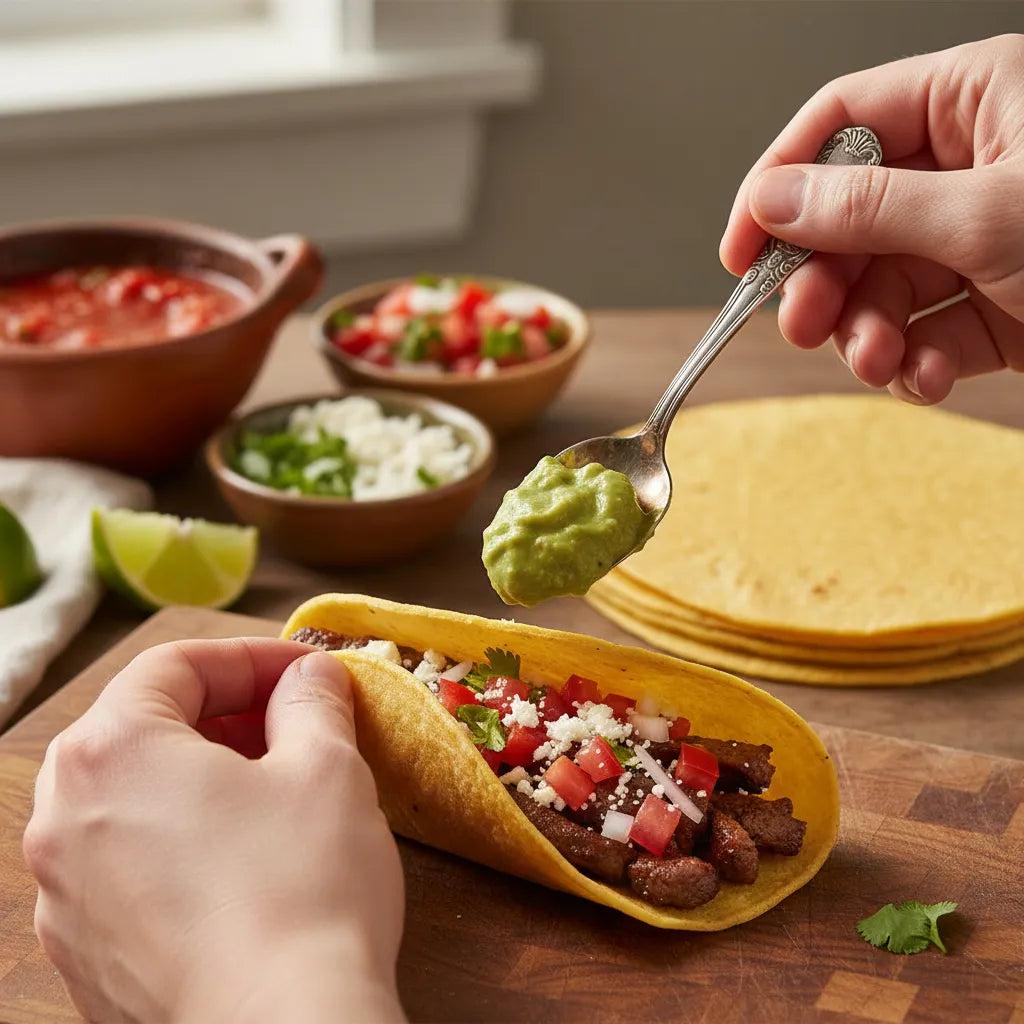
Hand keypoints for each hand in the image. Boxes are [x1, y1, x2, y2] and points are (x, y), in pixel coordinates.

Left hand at [23, 639, 404, 1023]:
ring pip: (129, 799)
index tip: (306, 673)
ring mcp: (66, 897)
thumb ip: (311, 701)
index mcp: (111, 752)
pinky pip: (126, 867)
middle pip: (140, 728)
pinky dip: (178, 841)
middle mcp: (63, 820)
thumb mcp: (326, 766)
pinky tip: (241, 861)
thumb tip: (309, 678)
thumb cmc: (303, 889)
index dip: (251, 659)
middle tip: (290, 722)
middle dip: (221, 713)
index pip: (174, 666)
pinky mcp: (86, 956)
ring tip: (270, 789)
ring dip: (198, 776)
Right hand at [720, 33, 1023, 403]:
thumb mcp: (986, 214)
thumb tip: (772, 200)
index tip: (740, 251)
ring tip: (878, 360)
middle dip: (826, 281)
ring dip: (869, 333)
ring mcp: (985, 240)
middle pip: (851, 219)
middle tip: (803, 326)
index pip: (841, 124)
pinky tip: (925, 377)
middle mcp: (973, 166)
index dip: (778, 184)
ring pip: (885, 285)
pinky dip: (917, 362)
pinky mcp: (1003, 307)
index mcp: (976, 101)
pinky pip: (930, 331)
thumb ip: (867, 208)